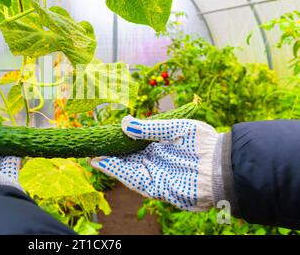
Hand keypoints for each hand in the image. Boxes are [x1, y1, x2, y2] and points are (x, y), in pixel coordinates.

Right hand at [91, 116, 220, 210]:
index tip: (103, 137)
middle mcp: (155, 162)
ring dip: (109, 165)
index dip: (118, 143)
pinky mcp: (157, 188)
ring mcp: (155, 175)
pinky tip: (105, 164)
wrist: (222, 164)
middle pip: (127, 159)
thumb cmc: (202, 143)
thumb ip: (149, 127)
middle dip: (109, 155)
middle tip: (91, 148)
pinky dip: (118, 172)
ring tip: (93, 157)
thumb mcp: (173, 129)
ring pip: (127, 170)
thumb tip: (124, 123)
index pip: (133, 146)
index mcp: (159, 147)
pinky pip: (133, 180)